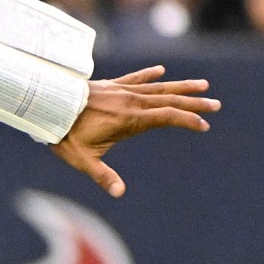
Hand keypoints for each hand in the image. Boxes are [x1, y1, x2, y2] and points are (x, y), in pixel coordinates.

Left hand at [54, 65, 216, 197]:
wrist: (47, 104)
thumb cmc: (64, 134)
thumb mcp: (82, 159)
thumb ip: (103, 175)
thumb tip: (120, 193)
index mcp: (129, 119)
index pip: (167, 117)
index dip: (187, 121)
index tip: (204, 126)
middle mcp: (130, 101)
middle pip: (169, 100)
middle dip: (194, 103)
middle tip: (216, 104)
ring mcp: (121, 91)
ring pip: (157, 87)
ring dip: (180, 87)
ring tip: (202, 85)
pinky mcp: (110, 85)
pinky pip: (134, 78)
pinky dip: (149, 75)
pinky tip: (160, 70)